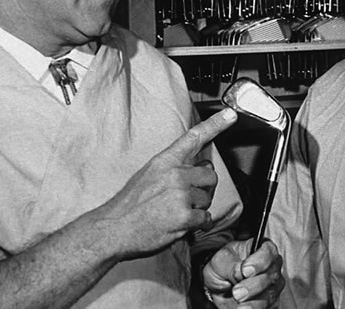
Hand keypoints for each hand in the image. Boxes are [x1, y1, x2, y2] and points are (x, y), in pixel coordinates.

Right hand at [95, 108, 236, 258]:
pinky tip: (182, 224)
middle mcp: (175, 174)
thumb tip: (195, 171)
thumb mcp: (148, 174)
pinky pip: (205, 218)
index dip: (215, 124)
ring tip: (175, 212)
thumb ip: (172, 169)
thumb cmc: (130, 204)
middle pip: (210, 175)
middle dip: (204, 188)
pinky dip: (198, 224)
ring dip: (197, 208)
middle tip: (188, 198)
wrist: (114, 228)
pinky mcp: (183, 216)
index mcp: (165, 161)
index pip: (194, 137)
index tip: (230, 115)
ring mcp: (180, 194)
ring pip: (207, 199)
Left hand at [202, 239, 284, 308]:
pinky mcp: (270, 302)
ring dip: (254, 302)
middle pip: (271, 275)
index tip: (245, 270)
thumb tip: (240, 272)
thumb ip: (231, 265)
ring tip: (239, 306)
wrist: (218, 287)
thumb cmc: (223, 267)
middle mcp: (271, 266)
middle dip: (254, 285)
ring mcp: (273, 286)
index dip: (260, 261)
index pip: (269, 251)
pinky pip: (267, 307)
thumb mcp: (221, 260)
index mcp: (261, 249)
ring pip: (270, 295)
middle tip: (237, 292)